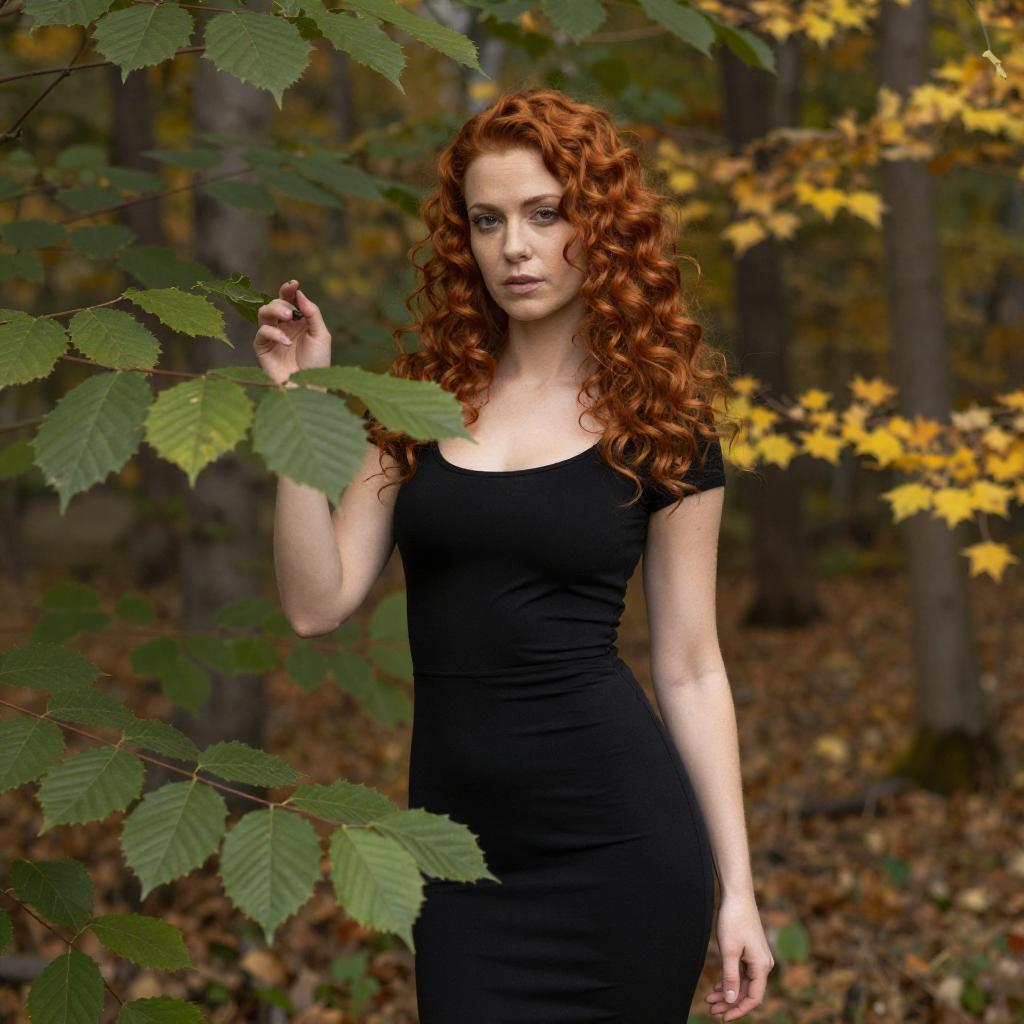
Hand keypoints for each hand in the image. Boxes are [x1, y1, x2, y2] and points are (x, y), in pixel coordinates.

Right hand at [252, 279, 331, 386]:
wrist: (309, 386)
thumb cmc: (318, 363)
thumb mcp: (321, 335)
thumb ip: (312, 313)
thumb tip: (299, 292)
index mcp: (299, 321)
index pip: (290, 299)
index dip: (289, 289)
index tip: (293, 284)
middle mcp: (284, 326)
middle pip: (275, 302)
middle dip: (283, 303)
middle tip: (292, 313)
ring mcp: (272, 337)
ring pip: (264, 312)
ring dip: (275, 310)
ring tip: (289, 317)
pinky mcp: (262, 348)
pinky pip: (261, 332)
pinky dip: (273, 333)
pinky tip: (286, 343)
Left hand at [704, 891, 774, 1020]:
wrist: (737, 895)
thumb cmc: (734, 920)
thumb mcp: (729, 951)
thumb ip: (731, 977)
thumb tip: (731, 1000)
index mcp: (762, 966)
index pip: (753, 998)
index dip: (739, 1010)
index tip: (723, 1017)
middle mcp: (763, 964)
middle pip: (747, 991)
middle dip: (729, 1002)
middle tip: (711, 1009)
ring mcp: (757, 957)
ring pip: (743, 982)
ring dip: (727, 991)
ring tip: (710, 999)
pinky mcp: (750, 951)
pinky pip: (741, 972)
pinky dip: (729, 979)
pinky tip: (717, 985)